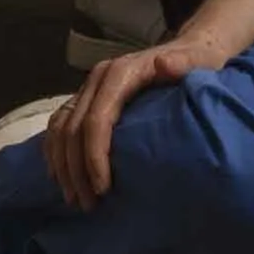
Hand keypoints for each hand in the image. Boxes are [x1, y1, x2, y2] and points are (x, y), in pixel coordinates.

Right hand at [44, 34, 228, 210]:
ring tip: (75, 198)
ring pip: (60, 129)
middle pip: (73, 129)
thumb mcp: (197, 60)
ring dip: (62, 166)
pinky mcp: (86, 97)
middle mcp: (99, 78)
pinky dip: (56, 153)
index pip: (96, 119)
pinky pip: (59, 125)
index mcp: (121, 73)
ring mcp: (89, 87)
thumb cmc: (197, 60)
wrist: (189, 48)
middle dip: (76, 170)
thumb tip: (163, 64)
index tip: (103, 189)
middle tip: (87, 204)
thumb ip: (183, 63)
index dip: (94, 156)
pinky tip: (62, 178)